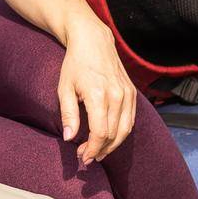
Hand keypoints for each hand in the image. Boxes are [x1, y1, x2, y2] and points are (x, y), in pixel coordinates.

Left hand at [58, 21, 135, 162]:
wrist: (93, 41)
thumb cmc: (75, 64)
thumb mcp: (64, 87)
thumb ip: (68, 114)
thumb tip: (69, 138)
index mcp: (99, 95)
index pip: (100, 133)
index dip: (92, 149)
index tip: (82, 157)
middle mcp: (118, 96)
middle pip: (114, 135)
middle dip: (101, 150)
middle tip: (88, 157)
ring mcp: (128, 95)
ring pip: (125, 130)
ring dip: (112, 145)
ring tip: (98, 152)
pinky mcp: (133, 93)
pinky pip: (131, 120)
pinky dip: (121, 133)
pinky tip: (109, 138)